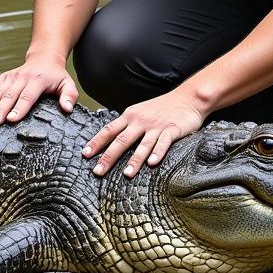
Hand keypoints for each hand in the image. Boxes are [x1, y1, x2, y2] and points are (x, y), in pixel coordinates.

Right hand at [0, 55, 77, 125]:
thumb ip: (69, 96)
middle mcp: (23, 77)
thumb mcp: (68, 84)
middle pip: (9, 95)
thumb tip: (67, 109)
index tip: (11, 120)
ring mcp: (12, 76)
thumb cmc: (57, 76)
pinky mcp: (5, 76)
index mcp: (38, 81)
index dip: (19, 108)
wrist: (44, 58)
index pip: (27, 96)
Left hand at [82, 88, 205, 178]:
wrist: (187, 98)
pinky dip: (158, 152)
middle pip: (121, 140)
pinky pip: (164, 142)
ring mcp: (156, 126)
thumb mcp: (140, 112)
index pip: (109, 130)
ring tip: (127, 174)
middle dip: (108, 157)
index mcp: (130, 116)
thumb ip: (127, 125)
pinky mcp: (172, 129)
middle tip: (98, 171)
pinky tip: (153, 163)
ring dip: (134, 160)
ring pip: (142, 144)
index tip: (85, 154)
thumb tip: (110, 140)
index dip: (96, 142)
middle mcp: (140, 121)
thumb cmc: (162, 108)